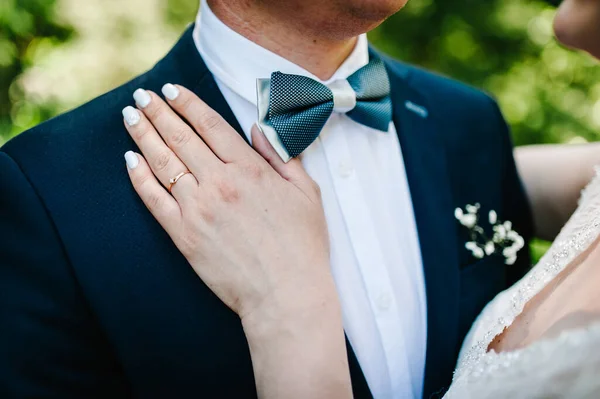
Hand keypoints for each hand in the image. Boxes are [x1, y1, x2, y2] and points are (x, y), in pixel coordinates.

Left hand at [121, 84, 334, 324]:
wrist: (286, 293)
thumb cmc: (302, 245)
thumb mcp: (306, 192)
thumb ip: (280, 155)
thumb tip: (258, 128)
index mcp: (249, 170)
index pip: (210, 126)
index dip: (188, 104)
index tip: (172, 90)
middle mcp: (219, 183)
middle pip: (181, 138)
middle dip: (158, 112)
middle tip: (142, 96)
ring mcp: (198, 209)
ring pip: (163, 163)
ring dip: (143, 136)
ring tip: (130, 117)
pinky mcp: (184, 235)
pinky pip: (154, 200)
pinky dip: (139, 177)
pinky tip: (130, 160)